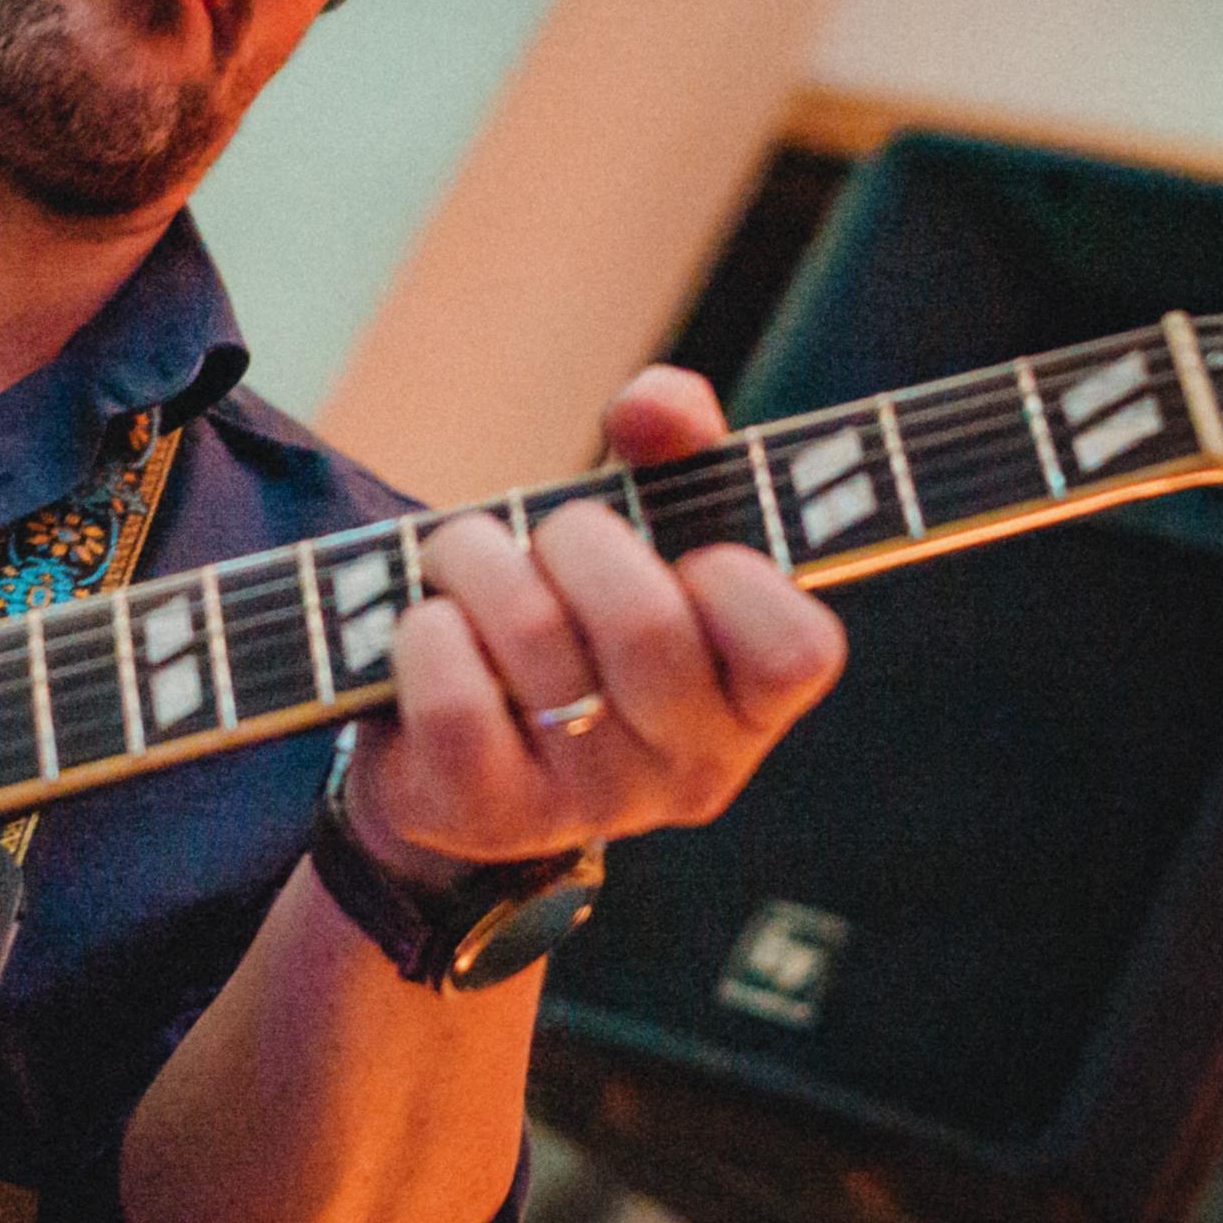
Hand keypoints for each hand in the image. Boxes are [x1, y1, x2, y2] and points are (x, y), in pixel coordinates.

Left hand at [341, 367, 848, 885]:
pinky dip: (428, 633)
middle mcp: (688, 769)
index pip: (795, 651)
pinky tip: (431, 626)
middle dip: (575, 537)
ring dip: (477, 559)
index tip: (687, 552)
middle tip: (546, 531)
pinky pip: (455, 702)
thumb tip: (656, 405)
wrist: (454, 748)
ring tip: (464, 558)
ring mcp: (589, 803)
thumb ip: (675, 446)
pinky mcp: (487, 817)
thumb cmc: (576, 615)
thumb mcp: (642, 529)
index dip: (737, 580)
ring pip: (534, 637)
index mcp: (752, 703)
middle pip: (647, 623)